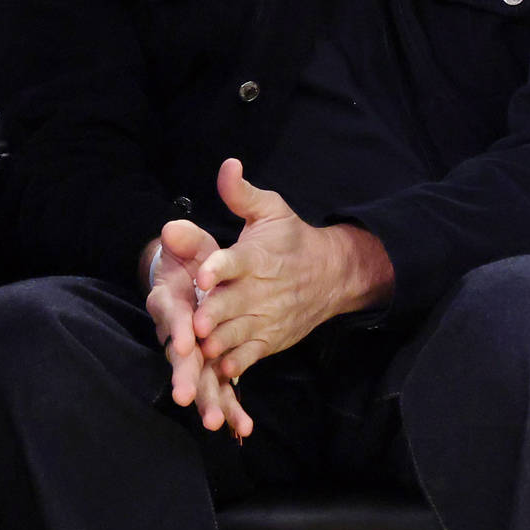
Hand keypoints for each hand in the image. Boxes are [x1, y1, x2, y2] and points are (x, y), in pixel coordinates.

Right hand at [143, 220, 252, 439]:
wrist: (201, 274)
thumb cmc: (196, 258)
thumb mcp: (195, 243)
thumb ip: (187, 238)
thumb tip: (171, 227)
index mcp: (171, 300)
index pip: (171, 315)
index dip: (176, 328)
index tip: (183, 342)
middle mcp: (178, 330)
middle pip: (179, 357)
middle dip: (183, 376)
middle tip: (185, 396)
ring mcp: (196, 351)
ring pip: (199, 379)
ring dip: (207, 400)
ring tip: (216, 423)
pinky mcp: (214, 363)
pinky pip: (221, 388)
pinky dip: (231, 407)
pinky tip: (242, 428)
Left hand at [193, 159, 393, 381]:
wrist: (332, 274)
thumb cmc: (292, 240)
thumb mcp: (271, 210)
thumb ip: (242, 194)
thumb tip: (228, 165)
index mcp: (256, 256)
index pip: (236, 260)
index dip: (219, 267)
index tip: (204, 275)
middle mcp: (260, 289)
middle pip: (233, 304)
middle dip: (214, 314)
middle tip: (196, 323)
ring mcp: (266, 317)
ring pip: (238, 334)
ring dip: (219, 342)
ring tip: (200, 348)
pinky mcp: (270, 339)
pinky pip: (250, 356)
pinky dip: (236, 363)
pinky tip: (220, 365)